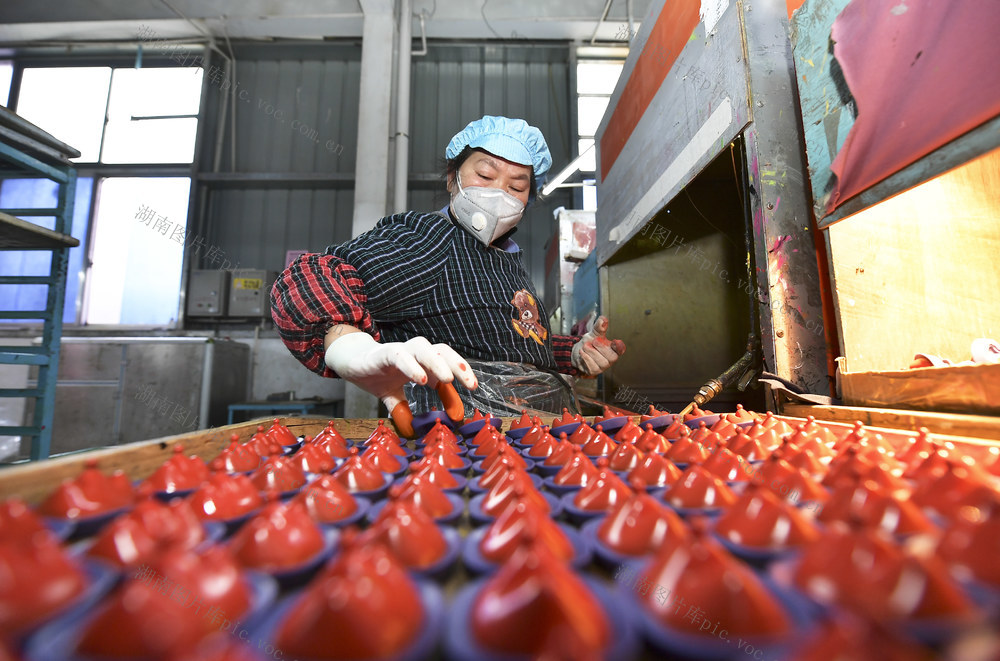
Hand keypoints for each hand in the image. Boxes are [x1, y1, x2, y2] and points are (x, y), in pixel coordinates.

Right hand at [324, 332, 476, 431]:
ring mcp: (400, 351)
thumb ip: (405, 411)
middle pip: (442, 350)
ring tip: (447, 379)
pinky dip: (411, 365)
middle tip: (470, 384)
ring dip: (437, 362)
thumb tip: (412, 432)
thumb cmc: (376, 375)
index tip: (472, 392)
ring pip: (423, 347)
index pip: (447, 365)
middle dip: (458, 365)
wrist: (350, 363)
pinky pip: (399, 354)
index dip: (462, 376)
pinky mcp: (382, 352)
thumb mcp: (393, 397)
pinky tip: (419, 380)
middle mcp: (415, 354)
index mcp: (422, 364)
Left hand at [571, 316, 625, 375]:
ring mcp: (603, 366)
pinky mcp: (594, 371)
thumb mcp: (594, 333)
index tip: (615, 342)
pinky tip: (582, 352)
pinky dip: (586, 357)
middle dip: (601, 347)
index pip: (621, 349)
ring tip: (585, 346)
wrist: (577, 352)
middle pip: (612, 357)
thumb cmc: (590, 343)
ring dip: (591, 351)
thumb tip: (603, 319)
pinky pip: (592, 366)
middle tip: (594, 341)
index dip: (619, 347)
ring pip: (601, 362)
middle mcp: (610, 359)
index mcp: (613, 349)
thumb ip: (599, 327)